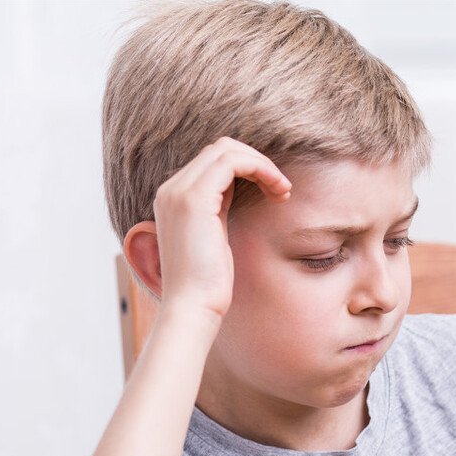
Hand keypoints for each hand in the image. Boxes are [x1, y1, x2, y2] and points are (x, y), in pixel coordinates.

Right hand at [143, 137, 291, 319]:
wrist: (192, 306)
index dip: (248, 168)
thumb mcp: (215, 238)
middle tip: (282, 189)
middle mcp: (172, 189)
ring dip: (263, 165)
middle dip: (257, 162)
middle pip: (220, 149)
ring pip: (227, 150)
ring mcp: (179, 192)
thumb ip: (218, 210)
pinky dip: (260, 169)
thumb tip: (236, 191)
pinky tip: (277, 190)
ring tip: (283, 190)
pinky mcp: (194, 199)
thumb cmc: (208, 284)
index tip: (274, 192)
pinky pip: (231, 161)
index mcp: (174, 198)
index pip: (213, 162)